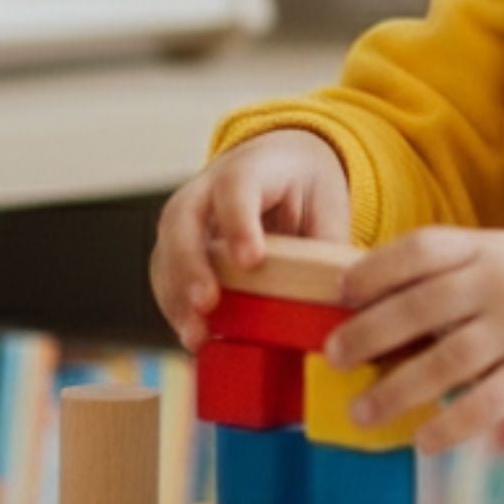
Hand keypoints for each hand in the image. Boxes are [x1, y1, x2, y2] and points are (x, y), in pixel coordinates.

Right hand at [150, 129, 351, 350]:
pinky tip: (194, 336)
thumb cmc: (305, 187)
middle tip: (207, 303)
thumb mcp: (327, 203)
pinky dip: (175, 307)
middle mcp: (207, 188)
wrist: (280, 167)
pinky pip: (166, 276)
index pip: (236, 187)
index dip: (239, 224)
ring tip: (196, 335)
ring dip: (176, 296)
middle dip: (191, 263)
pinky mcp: (177, 247)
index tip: (251, 261)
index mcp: (252, 168)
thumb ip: (326, 243)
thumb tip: (338, 294)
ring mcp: (186, 218)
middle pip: (182, 218)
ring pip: (165, 251)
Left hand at [323, 228, 503, 455]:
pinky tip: (422, 440)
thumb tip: (367, 306)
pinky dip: (450, 424)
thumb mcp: (498, 257)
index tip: (341, 292)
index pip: (422, 249)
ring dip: (397, 390)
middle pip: (423, 307)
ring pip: (447, 361)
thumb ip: (445, 274)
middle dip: (369, 333)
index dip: (376, 269)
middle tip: (333, 356)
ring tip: (361, 413)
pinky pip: (487, 404)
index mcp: (484, 249)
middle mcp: (498, 286)